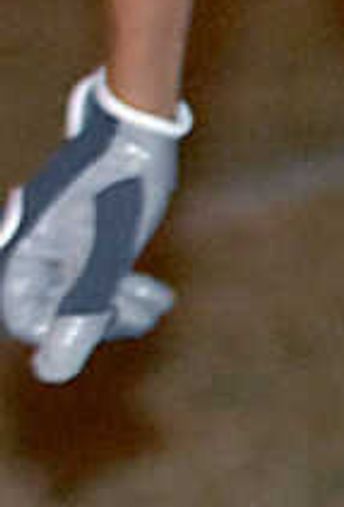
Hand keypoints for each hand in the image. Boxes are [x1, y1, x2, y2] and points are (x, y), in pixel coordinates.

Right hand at [1, 70, 189, 380]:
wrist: (139, 132)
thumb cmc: (118, 185)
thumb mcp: (105, 254)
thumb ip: (80, 310)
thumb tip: (52, 374)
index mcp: (22, 256)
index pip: (26, 322)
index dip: (65, 334)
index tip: (106, 315)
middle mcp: (36, 255)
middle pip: (59, 314)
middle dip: (103, 320)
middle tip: (143, 310)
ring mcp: (63, 250)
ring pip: (85, 302)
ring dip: (122, 312)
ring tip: (155, 302)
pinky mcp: (91, 244)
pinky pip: (102, 284)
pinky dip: (129, 294)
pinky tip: (158, 295)